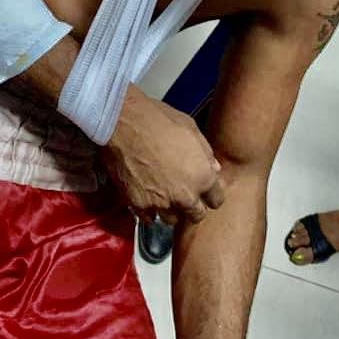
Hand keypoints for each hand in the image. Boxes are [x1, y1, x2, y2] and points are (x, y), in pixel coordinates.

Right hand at [104, 86, 224, 224]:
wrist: (123, 122)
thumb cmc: (157, 119)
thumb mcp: (190, 128)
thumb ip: (205, 153)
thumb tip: (212, 168)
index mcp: (202, 176)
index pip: (216, 200)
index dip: (210, 194)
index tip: (205, 191)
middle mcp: (184, 195)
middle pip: (196, 215)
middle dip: (192, 206)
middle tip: (184, 194)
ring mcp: (160, 202)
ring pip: (171, 219)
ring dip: (170, 209)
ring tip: (164, 194)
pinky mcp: (138, 204)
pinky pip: (148, 217)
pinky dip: (149, 210)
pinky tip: (147, 195)